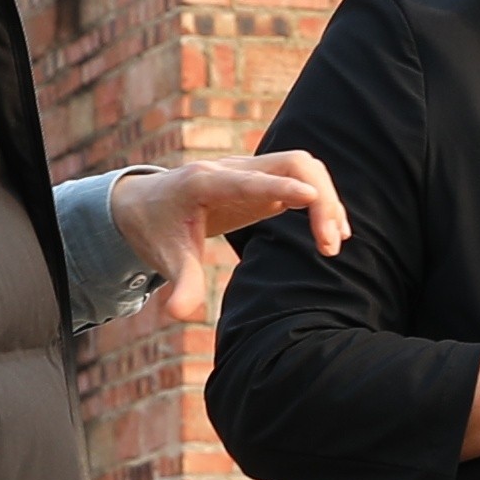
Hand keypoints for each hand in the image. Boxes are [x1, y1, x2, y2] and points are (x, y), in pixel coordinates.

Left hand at [104, 152, 348, 326]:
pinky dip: (322, 201)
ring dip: (326, 200)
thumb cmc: (157, 231)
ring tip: (332, 244)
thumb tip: (178, 315)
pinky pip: (302, 178)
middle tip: (330, 245)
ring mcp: (251, 170)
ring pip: (303, 168)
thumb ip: (182, 283)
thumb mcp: (166, 259)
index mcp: (204, 183)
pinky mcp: (263, 179)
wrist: (146, 204)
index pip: (249, 181)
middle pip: (292, 164)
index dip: (280, 188)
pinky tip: (331, 232)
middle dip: (320, 199)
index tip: (311, 198)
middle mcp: (232, 168)